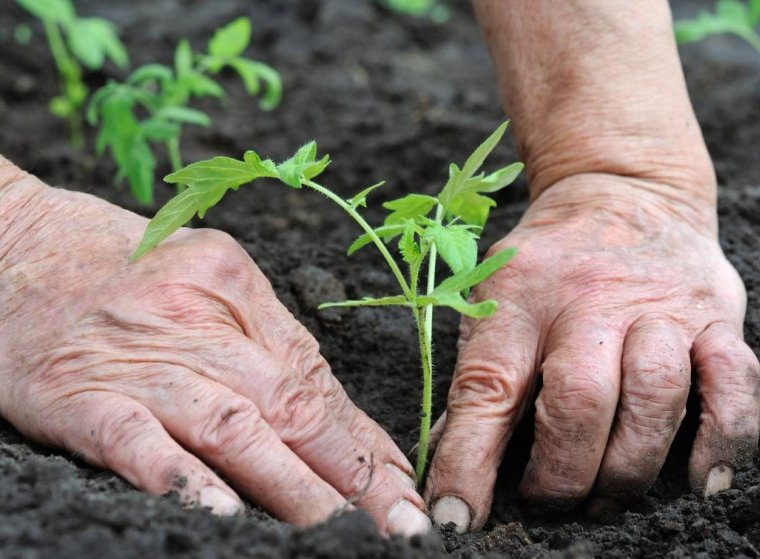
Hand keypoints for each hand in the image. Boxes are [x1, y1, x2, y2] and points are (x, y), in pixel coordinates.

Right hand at [0, 167, 429, 535]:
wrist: (8, 242)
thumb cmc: (115, 267)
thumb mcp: (203, 281)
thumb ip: (265, 345)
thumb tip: (337, 421)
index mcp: (236, 284)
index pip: (315, 376)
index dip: (363, 439)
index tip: (400, 484)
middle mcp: (197, 317)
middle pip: (289, 404)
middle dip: (351, 473)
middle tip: (398, 523)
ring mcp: (140, 356)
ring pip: (233, 426)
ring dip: (291, 486)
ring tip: (335, 532)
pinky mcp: (78, 392)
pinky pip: (138, 440)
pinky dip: (183, 479)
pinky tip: (221, 514)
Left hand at [424, 174, 759, 531]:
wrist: (622, 190)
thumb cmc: (548, 265)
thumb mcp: (495, 299)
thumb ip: (479, 379)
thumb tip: (451, 466)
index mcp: (520, 298)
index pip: (488, 387)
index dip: (469, 460)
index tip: (458, 516)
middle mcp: (590, 299)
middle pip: (580, 400)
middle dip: (563, 474)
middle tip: (550, 502)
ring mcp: (661, 305)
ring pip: (656, 396)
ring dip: (629, 467)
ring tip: (607, 495)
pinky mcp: (718, 314)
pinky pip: (735, 382)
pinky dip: (723, 440)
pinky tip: (699, 481)